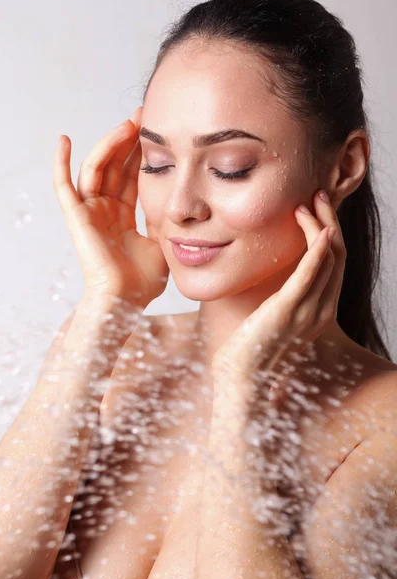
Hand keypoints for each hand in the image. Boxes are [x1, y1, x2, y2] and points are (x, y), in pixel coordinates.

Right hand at [53, 107, 169, 307]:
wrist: (126, 299)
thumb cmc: (143, 281)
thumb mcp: (163, 242)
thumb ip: (166, 220)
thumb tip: (182, 202)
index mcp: (123, 216)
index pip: (131, 177)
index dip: (141, 155)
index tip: (155, 132)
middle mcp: (105, 210)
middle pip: (115, 167)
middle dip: (129, 141)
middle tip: (144, 117)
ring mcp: (90, 211)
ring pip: (96, 168)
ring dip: (109, 144)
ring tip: (128, 125)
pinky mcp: (77, 216)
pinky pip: (64, 185)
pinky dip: (61, 163)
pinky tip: (65, 141)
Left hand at [211, 189, 345, 404]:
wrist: (241, 382)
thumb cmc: (251, 352)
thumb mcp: (273, 321)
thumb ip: (282, 301)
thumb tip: (274, 282)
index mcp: (319, 312)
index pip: (334, 265)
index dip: (330, 234)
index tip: (317, 211)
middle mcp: (320, 311)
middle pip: (336, 257)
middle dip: (329, 222)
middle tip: (318, 196)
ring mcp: (307, 312)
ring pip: (327, 260)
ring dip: (321, 227)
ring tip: (310, 202)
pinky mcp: (287, 311)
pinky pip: (309, 276)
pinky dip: (318, 251)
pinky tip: (320, 231)